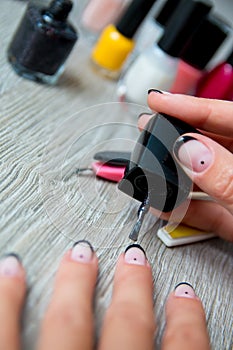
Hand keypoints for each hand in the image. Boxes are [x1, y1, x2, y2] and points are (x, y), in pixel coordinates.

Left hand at [0, 242, 209, 349]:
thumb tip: (170, 349)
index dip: (187, 323)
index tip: (185, 298)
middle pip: (127, 331)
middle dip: (133, 290)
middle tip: (134, 260)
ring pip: (68, 323)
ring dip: (77, 283)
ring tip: (81, 253)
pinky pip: (3, 336)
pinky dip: (6, 299)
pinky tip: (10, 271)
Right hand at [138, 91, 232, 240]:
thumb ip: (225, 177)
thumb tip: (188, 150)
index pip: (227, 117)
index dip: (190, 107)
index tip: (159, 102)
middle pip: (212, 143)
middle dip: (176, 134)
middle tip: (149, 126)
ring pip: (205, 177)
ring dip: (173, 173)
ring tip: (148, 164)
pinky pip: (206, 210)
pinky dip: (183, 209)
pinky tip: (162, 205)